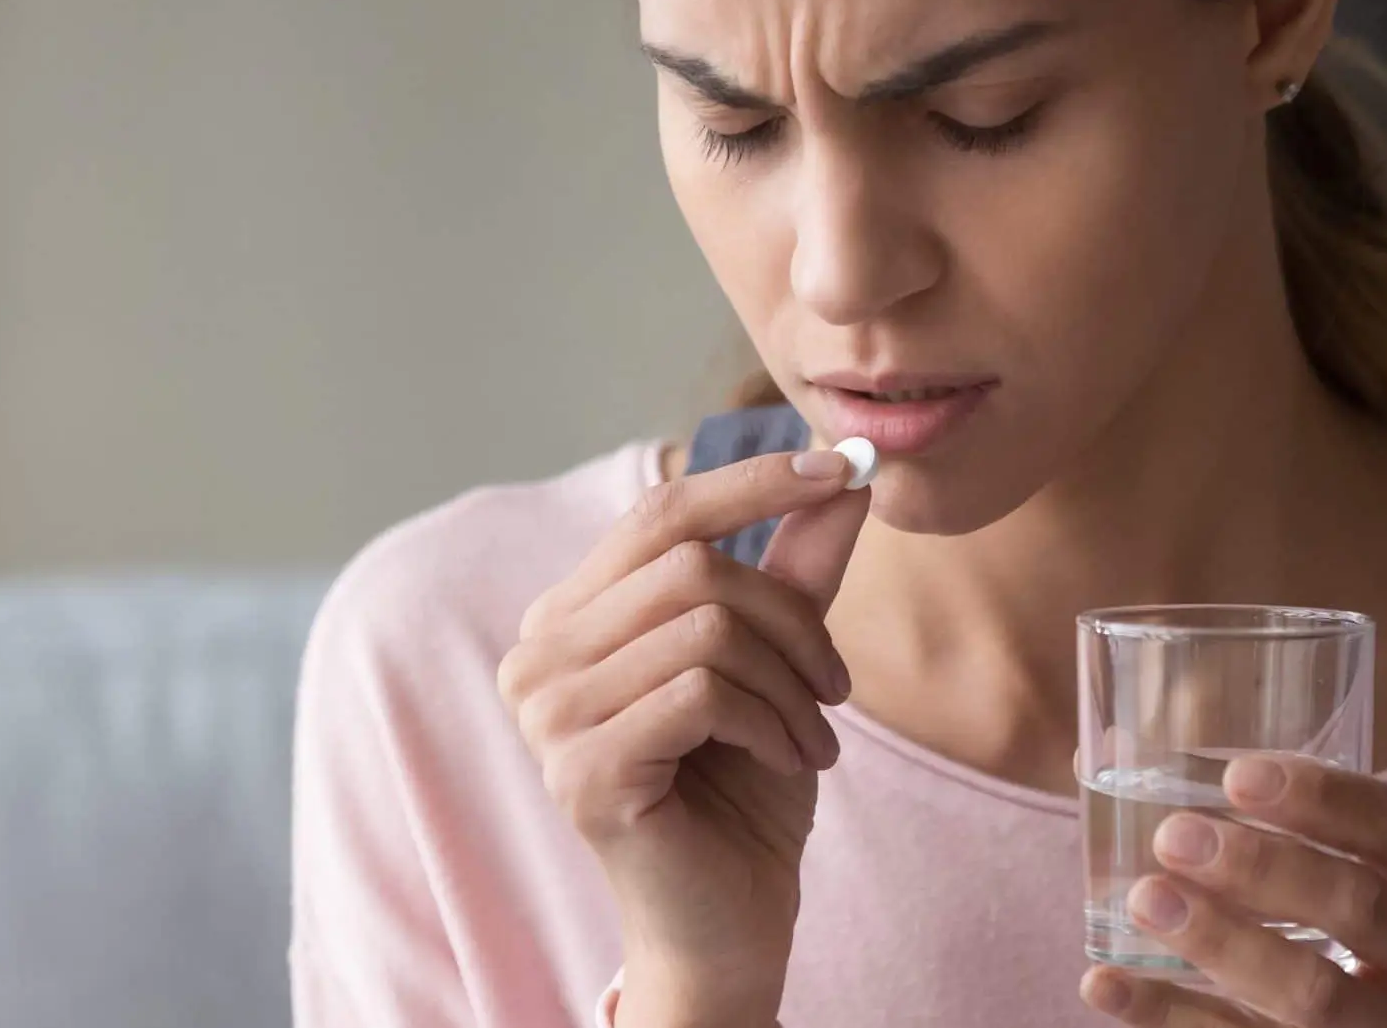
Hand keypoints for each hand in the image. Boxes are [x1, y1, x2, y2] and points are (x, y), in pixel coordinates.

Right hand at [498, 448, 869, 1019]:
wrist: (729, 917)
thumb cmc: (743, 787)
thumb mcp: (778, 660)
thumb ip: (797, 568)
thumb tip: (848, 474)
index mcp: (571, 616)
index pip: (659, 512)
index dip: (752, 481)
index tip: (841, 469)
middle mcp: (538, 655)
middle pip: (693, 566)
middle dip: (792, 619)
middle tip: (836, 686)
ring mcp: (547, 716)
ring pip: (707, 629)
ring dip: (791, 684)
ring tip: (814, 737)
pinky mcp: (579, 770)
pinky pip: (704, 694)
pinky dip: (771, 724)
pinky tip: (787, 763)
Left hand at [1079, 756, 1386, 1026]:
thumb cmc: (1345, 936)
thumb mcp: (1343, 880)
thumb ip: (1267, 824)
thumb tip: (1110, 747)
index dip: (1319, 797)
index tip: (1234, 776)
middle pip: (1360, 905)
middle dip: (1263, 867)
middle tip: (1174, 837)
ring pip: (1313, 993)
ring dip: (1221, 943)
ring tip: (1143, 899)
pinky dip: (1168, 1017)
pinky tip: (1105, 983)